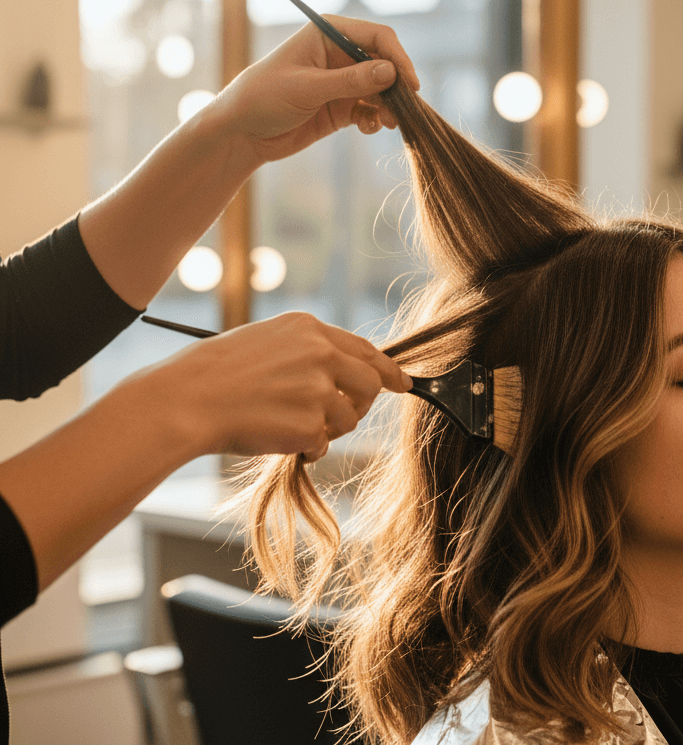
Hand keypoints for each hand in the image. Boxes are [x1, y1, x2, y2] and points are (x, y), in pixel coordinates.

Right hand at [130, 312, 411, 461]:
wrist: (187, 399)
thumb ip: (308, 350)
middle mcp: (320, 353)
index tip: (402, 383)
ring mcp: (317, 389)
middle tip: (344, 416)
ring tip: (289, 425)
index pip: (365, 349)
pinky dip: (307, 448)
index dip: (387, 369)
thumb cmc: (216, 373)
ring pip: (348, 418)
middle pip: (371, 383)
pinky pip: (323, 443)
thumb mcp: (266, 341)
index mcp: (309, 328)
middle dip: (363, 404)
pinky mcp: (310, 424)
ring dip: (327, 429)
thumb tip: (342, 370)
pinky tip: (278, 438)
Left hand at [211, 16, 420, 164]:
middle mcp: (339, 54)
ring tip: (390, 123)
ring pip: (381, 89)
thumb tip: (390, 71)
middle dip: (396, 86)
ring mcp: (342, 82)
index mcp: (328, 34)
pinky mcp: (342, 107)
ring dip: (389, 106)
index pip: (377, 37)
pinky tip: (369, 128)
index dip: (397, 57)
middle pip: (384, 64)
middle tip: (404, 109)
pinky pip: (371, 110)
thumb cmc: (264, 98)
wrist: (242, 132)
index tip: (409, 83)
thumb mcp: (307, 88)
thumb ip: (350, 81)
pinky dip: (376, 119)